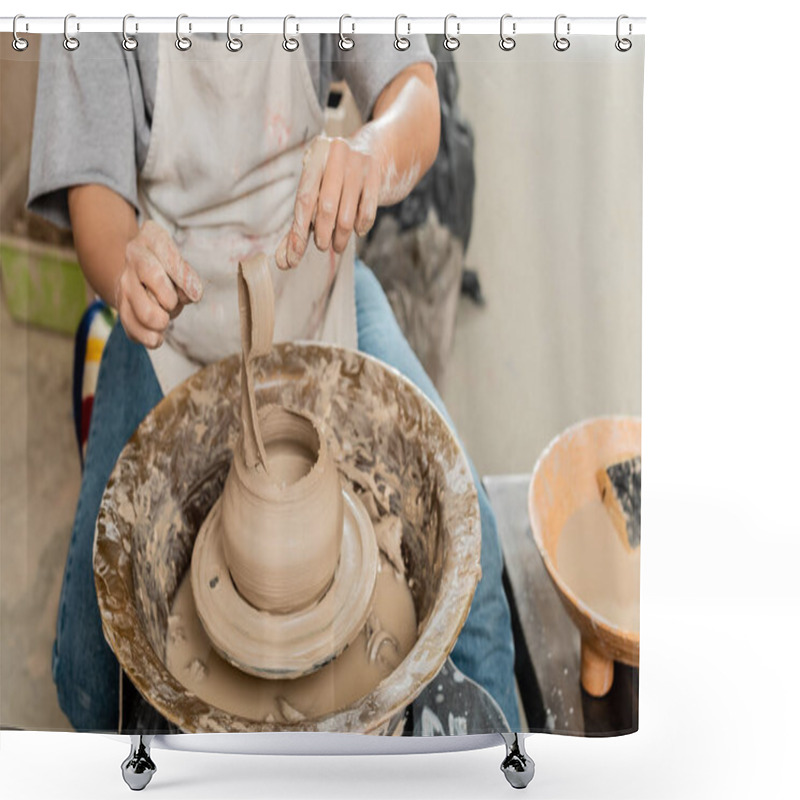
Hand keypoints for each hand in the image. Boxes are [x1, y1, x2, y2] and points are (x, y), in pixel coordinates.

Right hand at [115, 220, 202, 347]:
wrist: (141, 272)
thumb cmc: (169, 265)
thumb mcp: (181, 260)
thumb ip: (187, 274)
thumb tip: (193, 294)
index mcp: (151, 237)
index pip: (166, 253)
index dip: (182, 277)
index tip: (195, 296)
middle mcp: (133, 257)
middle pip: (152, 279)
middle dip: (170, 300)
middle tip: (173, 304)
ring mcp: (123, 281)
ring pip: (143, 310)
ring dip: (160, 322)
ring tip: (166, 320)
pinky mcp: (120, 305)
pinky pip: (132, 327)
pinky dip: (148, 338)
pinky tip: (157, 337)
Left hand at [275, 135, 380, 269]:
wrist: (374, 148)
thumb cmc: (335, 178)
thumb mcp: (315, 190)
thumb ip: (299, 224)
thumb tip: (283, 260)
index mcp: (315, 157)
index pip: (304, 200)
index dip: (298, 233)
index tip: (293, 259)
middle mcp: (336, 155)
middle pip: (326, 207)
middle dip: (323, 235)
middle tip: (322, 246)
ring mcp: (358, 163)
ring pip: (348, 215)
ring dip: (341, 237)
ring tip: (338, 245)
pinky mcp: (375, 174)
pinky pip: (367, 212)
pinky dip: (361, 227)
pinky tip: (357, 231)